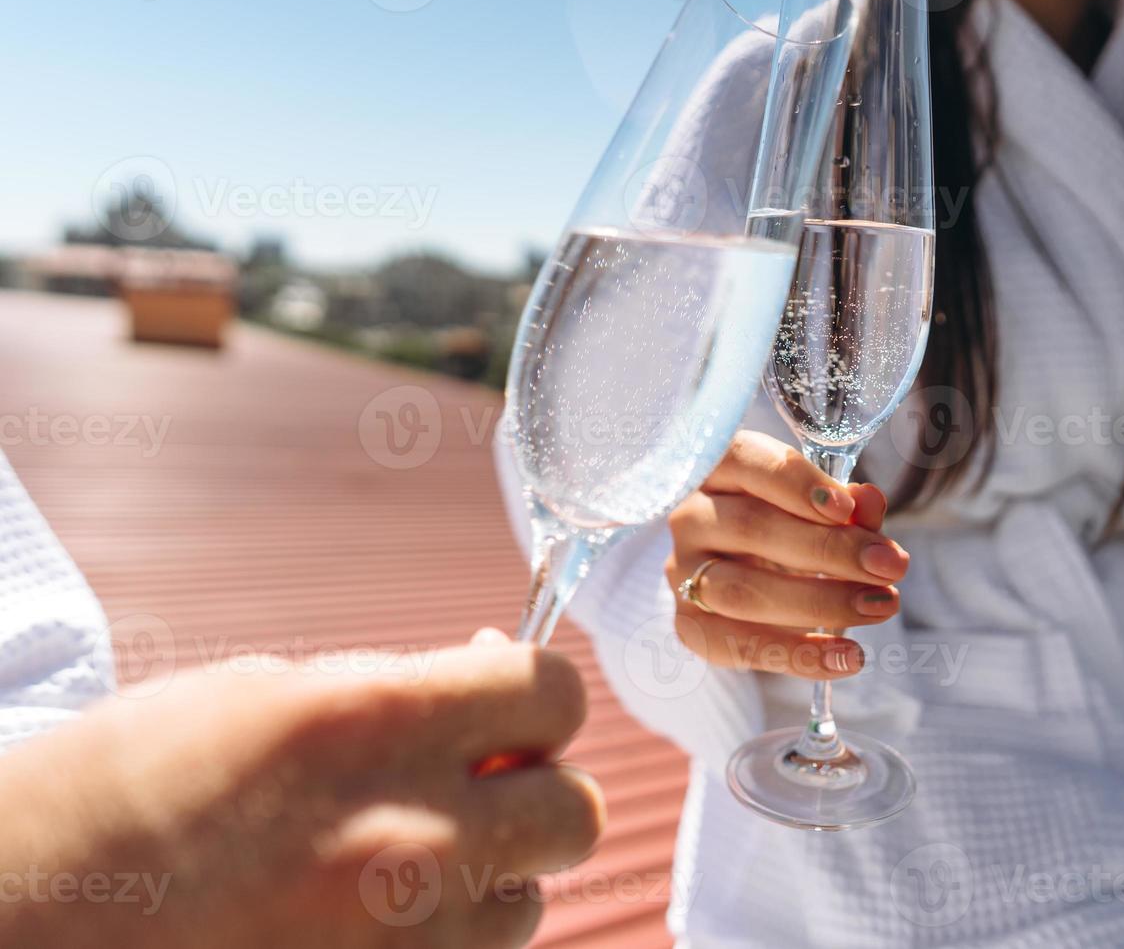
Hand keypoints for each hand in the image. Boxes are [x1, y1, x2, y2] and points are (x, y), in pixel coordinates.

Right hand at [0, 631, 602, 948]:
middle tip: (477, 786)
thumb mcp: (272, 696)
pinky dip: (442, 944)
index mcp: (370, 723)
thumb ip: (402, 697)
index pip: (552, 692)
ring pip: (527, 902)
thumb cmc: (130, 788)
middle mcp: (406, 839)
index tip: (511, 704)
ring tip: (393, 868)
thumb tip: (490, 699)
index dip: (539, 694)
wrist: (23, 920)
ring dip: (488, 878)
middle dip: (538, 791)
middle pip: (576, 812)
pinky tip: (362, 926)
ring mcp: (400, 945)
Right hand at [665, 430, 908, 679]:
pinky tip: (848, 657)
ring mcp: (682, 572)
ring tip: (880, 606)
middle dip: (830, 549)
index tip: (849, 508)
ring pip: (742, 591)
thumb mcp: (822, 510)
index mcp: (718, 469)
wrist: (750, 576)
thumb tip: (869, 502)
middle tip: (890, 565)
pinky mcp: (689, 625)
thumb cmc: (790, 527)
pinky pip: (739, 646)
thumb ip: (847, 505)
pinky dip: (800, 655)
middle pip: (751, 528)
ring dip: (819, 602)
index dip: (797, 483)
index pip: (745, 461)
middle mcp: (691, 516)